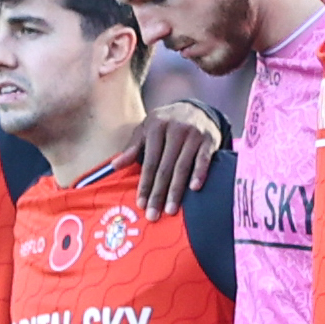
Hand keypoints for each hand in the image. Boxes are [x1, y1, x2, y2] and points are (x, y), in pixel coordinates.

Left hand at [129, 96, 227, 212]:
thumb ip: (133, 147)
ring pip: (183, 167)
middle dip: (158, 193)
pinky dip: (199, 174)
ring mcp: (194, 134)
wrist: (196, 108)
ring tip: (171, 210)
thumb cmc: (166, 123)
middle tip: (153, 215)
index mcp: (156, 126)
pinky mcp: (210, 139)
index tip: (141, 204)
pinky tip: (194, 189)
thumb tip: (115, 166)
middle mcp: (175, 129)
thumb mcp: (147, 129)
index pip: (149, 161)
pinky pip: (204, 159)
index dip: (145, 184)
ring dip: (176, 190)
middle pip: (165, 167)